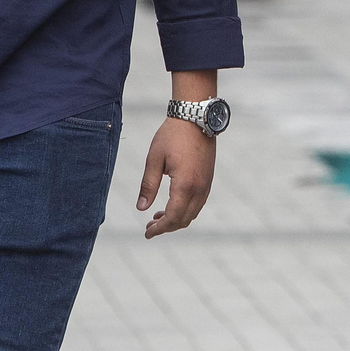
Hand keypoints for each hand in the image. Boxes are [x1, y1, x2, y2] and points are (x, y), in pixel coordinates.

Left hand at [137, 117, 216, 238]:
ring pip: (193, 213)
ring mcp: (206, 184)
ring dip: (176, 219)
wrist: (196, 118)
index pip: (172, 217)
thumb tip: (141, 209)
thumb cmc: (172, 136)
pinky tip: (173, 204)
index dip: (159, 228)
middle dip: (167, 227)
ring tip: (157, 216)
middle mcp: (199, 188)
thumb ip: (148, 185)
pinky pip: (198, 203)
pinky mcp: (208, 179)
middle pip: (184, 219)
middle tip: (149, 226)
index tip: (147, 233)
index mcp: (185, 185)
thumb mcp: (154, 159)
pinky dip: (186, 210)